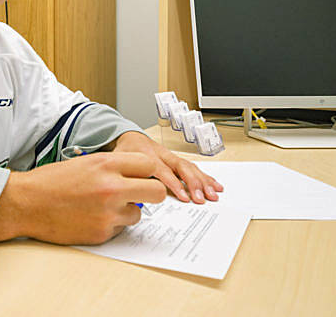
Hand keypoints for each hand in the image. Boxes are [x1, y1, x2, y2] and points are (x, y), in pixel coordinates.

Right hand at [0, 151, 166, 244]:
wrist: (25, 203)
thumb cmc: (51, 181)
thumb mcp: (84, 163)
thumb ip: (113, 168)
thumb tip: (139, 176)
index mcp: (106, 164)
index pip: (149, 165)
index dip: (148, 172)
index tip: (143, 176)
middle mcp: (111, 187)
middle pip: (156, 192)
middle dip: (151, 193)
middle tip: (139, 195)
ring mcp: (108, 212)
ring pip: (138, 214)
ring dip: (125, 211)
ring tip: (101, 207)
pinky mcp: (101, 233)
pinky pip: (119, 229)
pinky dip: (109, 225)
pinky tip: (89, 217)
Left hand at [108, 131, 223, 203]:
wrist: (131, 137)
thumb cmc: (126, 152)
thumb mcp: (120, 163)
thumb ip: (126, 177)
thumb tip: (130, 197)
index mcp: (149, 156)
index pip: (164, 171)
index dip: (175, 184)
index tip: (184, 197)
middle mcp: (163, 156)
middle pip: (182, 168)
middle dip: (194, 183)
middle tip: (201, 198)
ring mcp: (172, 157)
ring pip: (190, 167)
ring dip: (203, 181)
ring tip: (213, 194)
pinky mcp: (177, 160)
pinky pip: (194, 167)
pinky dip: (205, 177)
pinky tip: (215, 185)